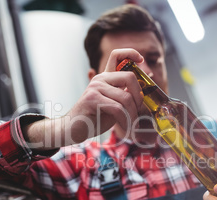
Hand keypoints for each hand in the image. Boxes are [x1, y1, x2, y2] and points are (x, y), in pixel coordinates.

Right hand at [24, 49, 144, 147]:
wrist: (73, 129)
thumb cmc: (95, 118)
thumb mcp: (114, 105)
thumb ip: (124, 95)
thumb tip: (143, 90)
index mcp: (105, 78)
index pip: (117, 55)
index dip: (131, 53)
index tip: (141, 60)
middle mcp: (100, 79)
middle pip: (129, 77)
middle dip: (139, 97)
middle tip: (138, 111)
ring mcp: (95, 87)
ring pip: (126, 98)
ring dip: (133, 115)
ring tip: (132, 125)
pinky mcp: (92, 99)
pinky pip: (118, 108)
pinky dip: (126, 121)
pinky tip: (126, 128)